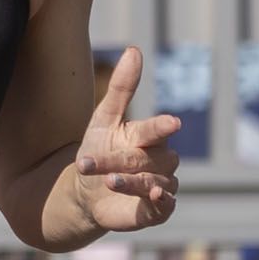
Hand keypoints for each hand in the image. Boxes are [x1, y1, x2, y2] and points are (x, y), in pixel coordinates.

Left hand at [71, 45, 181, 234]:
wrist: (86, 194)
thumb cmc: (99, 150)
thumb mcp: (103, 119)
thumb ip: (122, 88)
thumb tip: (134, 50)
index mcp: (148, 136)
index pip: (157, 129)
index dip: (161, 126)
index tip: (172, 122)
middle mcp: (160, 159)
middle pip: (147, 157)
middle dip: (120, 160)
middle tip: (92, 162)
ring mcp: (161, 184)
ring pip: (156, 181)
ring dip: (133, 182)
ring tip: (109, 181)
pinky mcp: (158, 209)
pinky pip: (166, 204)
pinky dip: (162, 201)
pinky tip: (154, 196)